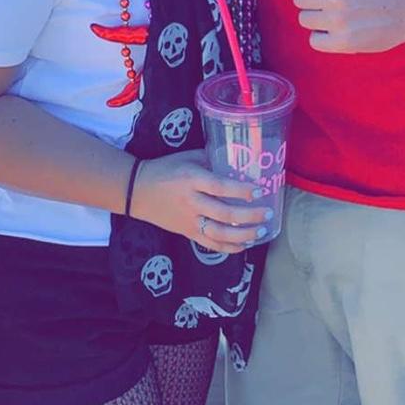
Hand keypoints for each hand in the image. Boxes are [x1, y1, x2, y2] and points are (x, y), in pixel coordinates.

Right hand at [131, 151, 271, 253]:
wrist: (136, 191)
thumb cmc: (165, 169)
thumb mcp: (188, 157)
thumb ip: (212, 159)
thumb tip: (239, 160)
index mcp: (192, 179)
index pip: (220, 187)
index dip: (241, 191)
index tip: (258, 191)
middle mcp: (191, 201)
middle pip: (224, 213)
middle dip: (249, 216)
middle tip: (267, 214)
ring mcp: (188, 220)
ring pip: (219, 233)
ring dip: (243, 235)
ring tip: (260, 232)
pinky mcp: (186, 232)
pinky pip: (210, 244)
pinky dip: (228, 247)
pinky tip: (244, 244)